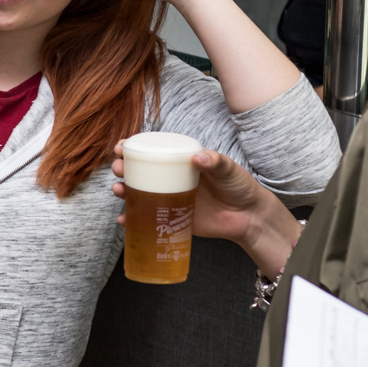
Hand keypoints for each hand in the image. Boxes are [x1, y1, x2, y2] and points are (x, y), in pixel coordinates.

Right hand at [111, 144, 299, 275]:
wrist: (249, 217)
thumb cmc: (239, 187)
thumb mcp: (229, 169)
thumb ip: (215, 162)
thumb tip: (198, 157)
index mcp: (181, 163)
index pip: (153, 152)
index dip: (134, 148)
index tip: (121, 147)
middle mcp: (171, 179)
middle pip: (140, 172)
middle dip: (122, 168)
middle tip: (118, 169)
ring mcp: (169, 199)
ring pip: (139, 193)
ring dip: (123, 191)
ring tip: (118, 190)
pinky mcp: (171, 220)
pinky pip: (147, 219)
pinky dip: (132, 219)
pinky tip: (124, 219)